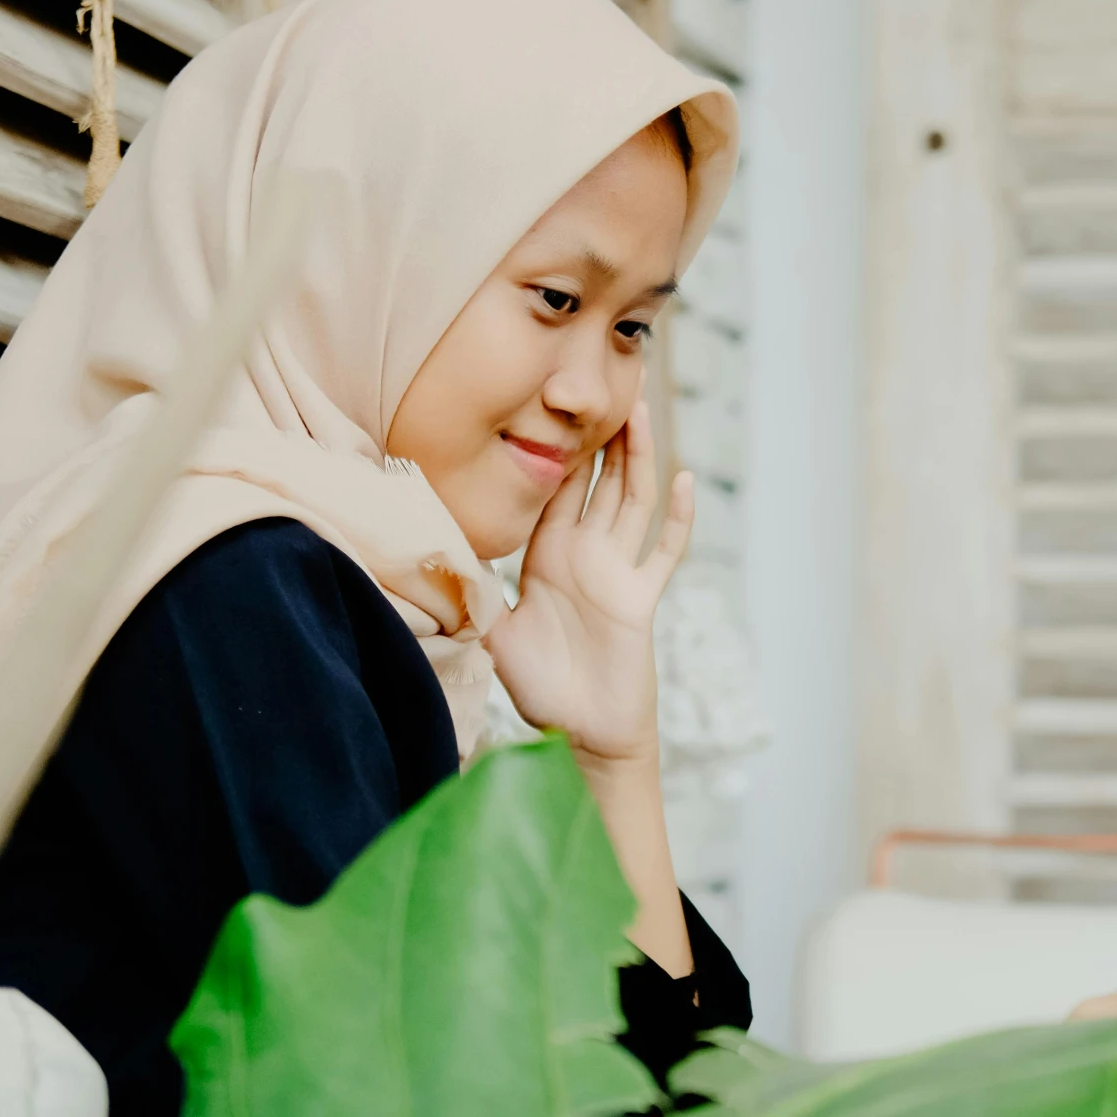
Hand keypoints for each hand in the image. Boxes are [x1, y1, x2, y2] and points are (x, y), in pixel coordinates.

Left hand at [484, 397, 693, 766]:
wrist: (581, 733)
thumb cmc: (542, 687)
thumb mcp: (493, 632)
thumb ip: (472, 593)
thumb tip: (432, 560)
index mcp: (549, 556)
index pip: (555, 489)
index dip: (557, 448)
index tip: (552, 402)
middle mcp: (587, 556)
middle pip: (600, 481)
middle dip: (602, 435)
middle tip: (604, 383)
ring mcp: (619, 573)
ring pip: (632, 500)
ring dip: (637, 456)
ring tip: (637, 409)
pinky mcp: (641, 597)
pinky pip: (665, 550)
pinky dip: (678, 516)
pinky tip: (685, 479)